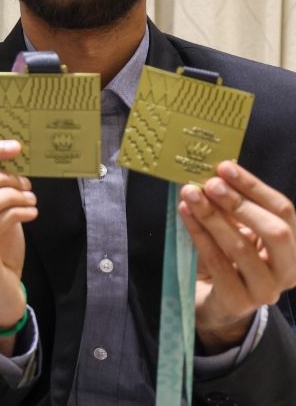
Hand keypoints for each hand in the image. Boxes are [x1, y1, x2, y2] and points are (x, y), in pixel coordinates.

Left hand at [179, 161, 295, 353]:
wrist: (214, 303)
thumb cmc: (228, 260)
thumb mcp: (237, 230)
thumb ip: (233, 207)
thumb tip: (215, 174)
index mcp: (293, 248)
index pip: (284, 211)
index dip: (255, 187)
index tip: (225, 167)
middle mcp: (288, 271)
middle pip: (275, 231)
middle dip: (240, 203)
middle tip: (210, 184)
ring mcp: (266, 290)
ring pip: (242, 247)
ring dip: (213, 217)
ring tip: (190, 195)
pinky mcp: (238, 301)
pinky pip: (217, 262)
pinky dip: (199, 234)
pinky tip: (185, 215)